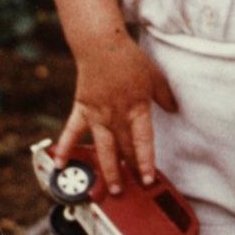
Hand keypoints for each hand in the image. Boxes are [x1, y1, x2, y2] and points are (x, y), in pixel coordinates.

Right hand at [52, 32, 176, 194]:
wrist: (101, 45)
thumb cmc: (130, 59)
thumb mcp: (155, 77)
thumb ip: (165, 96)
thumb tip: (174, 110)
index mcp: (136, 108)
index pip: (142, 141)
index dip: (145, 162)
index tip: (148, 179)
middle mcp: (116, 115)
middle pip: (124, 148)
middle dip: (130, 170)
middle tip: (133, 190)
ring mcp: (97, 114)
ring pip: (103, 147)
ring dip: (107, 170)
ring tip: (111, 190)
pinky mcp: (82, 109)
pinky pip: (72, 131)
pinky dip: (65, 148)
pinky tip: (60, 165)